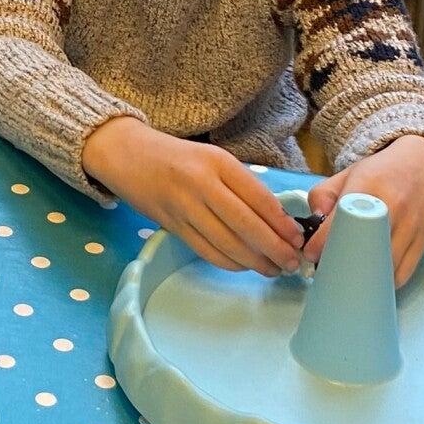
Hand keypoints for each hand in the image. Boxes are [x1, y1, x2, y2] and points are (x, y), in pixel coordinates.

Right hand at [82, 118, 305, 275]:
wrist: (125, 154)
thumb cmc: (175, 157)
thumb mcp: (211, 159)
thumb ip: (240, 186)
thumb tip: (276, 220)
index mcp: (217, 163)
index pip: (258, 197)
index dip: (281, 223)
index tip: (298, 238)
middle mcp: (201, 184)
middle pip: (246, 224)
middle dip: (274, 248)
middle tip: (292, 262)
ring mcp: (183, 206)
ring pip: (227, 243)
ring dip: (254, 261)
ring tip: (273, 269)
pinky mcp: (171, 226)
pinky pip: (206, 251)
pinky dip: (229, 263)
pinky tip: (244, 265)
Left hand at [305, 135, 423, 284]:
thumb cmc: (384, 171)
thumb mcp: (350, 173)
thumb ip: (324, 194)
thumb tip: (313, 219)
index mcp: (368, 186)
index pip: (340, 220)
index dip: (321, 242)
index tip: (311, 254)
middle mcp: (392, 206)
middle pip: (362, 248)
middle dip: (342, 263)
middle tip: (329, 266)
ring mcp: (411, 226)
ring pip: (384, 266)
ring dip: (364, 277)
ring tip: (350, 273)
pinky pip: (402, 273)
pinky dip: (386, 280)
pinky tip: (374, 277)